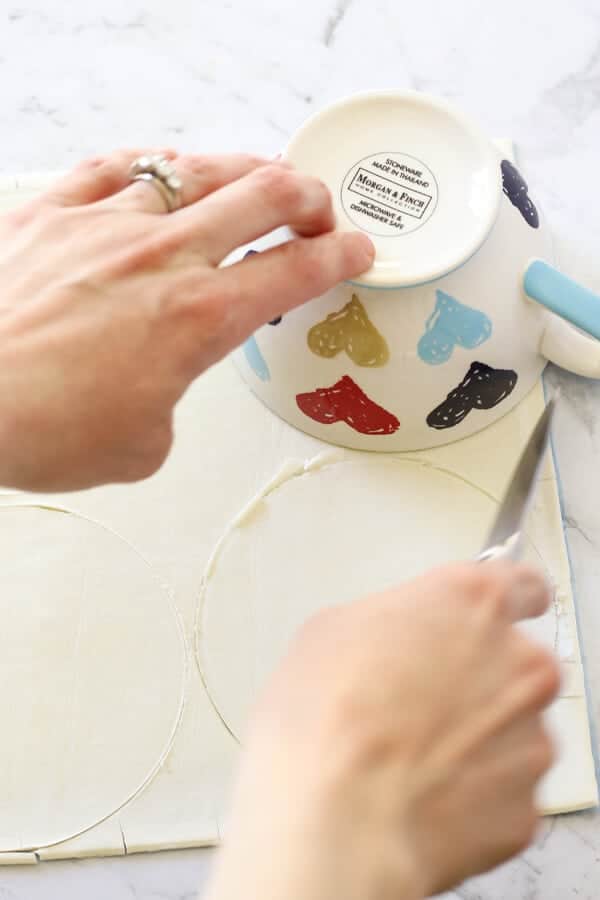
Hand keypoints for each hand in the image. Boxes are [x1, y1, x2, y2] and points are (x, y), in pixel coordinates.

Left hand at [0, 149, 373, 489]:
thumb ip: (169, 402)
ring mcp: (105, 224)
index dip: (341, 255)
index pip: (296, 271)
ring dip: (242, 170)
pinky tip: (159, 173)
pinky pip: (114, 167)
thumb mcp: (140, 446)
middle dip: (309, 196)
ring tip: (254, 178)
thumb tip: (156, 386)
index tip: (356, 249)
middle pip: (266, 195)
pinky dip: (151, 167)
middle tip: (318, 209)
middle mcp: (162, 258)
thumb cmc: (39, 430)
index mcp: (199, 319)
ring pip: (197, 168)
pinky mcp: (50, 210)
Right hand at [208, 563, 558, 899]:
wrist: (336, 824)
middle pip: (517, 662)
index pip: (523, 584)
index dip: (500, 605)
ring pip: (512, 729)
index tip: (483, 622)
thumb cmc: (325, 723)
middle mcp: (518, 663)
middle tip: (421, 700)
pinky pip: (504, 790)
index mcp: (473, 603)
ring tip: (411, 756)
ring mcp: (530, 738)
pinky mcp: (525, 805)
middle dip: (479, 678)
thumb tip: (394, 637)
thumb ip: (390, 620)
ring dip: (477, 737)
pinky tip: (422, 794)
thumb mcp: (330, 632)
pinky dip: (473, 792)